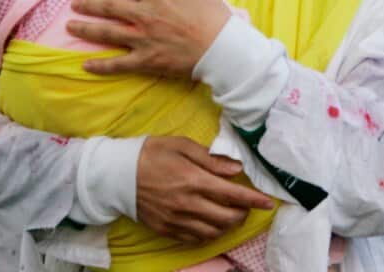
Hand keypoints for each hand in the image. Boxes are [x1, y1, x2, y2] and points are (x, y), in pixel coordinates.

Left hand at [68, 0, 231, 77]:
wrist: (222, 48)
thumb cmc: (214, 16)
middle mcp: (144, 15)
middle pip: (109, 8)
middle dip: (89, 4)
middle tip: (75, 3)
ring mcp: (142, 39)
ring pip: (106, 33)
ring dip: (86, 29)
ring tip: (71, 26)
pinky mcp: (146, 60)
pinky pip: (118, 64)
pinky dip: (100, 66)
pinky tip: (85, 65)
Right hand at [136, 136, 274, 243]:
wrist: (115, 174)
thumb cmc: (151, 153)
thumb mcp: (181, 145)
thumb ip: (211, 159)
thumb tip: (236, 170)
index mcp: (193, 180)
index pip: (232, 194)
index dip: (254, 200)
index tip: (268, 203)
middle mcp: (186, 203)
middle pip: (226, 218)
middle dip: (242, 214)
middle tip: (246, 207)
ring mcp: (175, 219)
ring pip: (212, 232)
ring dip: (227, 226)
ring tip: (231, 216)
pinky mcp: (165, 229)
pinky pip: (193, 239)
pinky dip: (208, 234)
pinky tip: (210, 224)